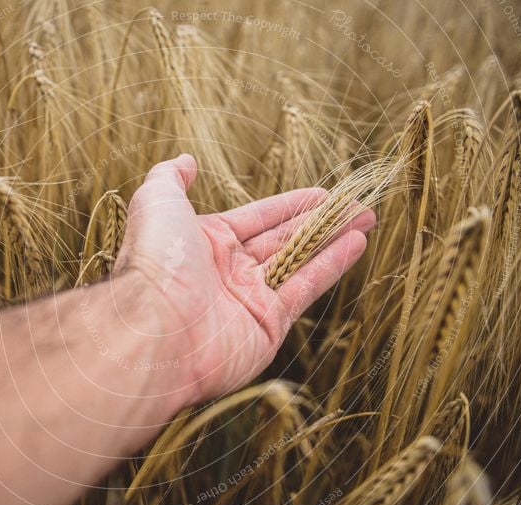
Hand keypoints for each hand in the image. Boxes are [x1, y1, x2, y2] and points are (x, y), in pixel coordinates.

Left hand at [114, 154, 375, 406]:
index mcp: (205, 242)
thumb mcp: (156, 202)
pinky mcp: (268, 325)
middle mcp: (228, 271)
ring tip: (366, 218)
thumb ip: (170, 177)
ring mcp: (249, 299)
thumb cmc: (154, 261)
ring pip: (300, 261)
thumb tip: (185, 160)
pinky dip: (332, 265)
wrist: (154, 329)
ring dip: (334, 239)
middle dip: (321, 221)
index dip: (290, 205)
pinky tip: (357, 243)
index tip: (323, 194)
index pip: (257, 218)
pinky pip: (305, 288)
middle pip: (284, 239)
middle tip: (357, 205)